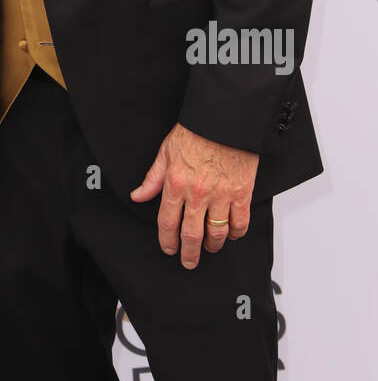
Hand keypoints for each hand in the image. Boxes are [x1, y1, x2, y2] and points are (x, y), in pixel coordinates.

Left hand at [129, 124, 257, 268]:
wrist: (225, 119)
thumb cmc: (196, 131)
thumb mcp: (166, 152)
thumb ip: (153, 178)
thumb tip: (138, 195)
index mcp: (176, 183)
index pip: (167, 222)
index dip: (167, 240)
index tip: (168, 248)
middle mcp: (198, 194)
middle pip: (191, 235)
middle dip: (189, 254)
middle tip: (188, 262)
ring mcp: (222, 195)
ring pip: (216, 233)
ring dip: (212, 246)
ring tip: (209, 249)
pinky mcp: (242, 193)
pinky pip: (240, 222)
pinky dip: (236, 233)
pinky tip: (231, 235)